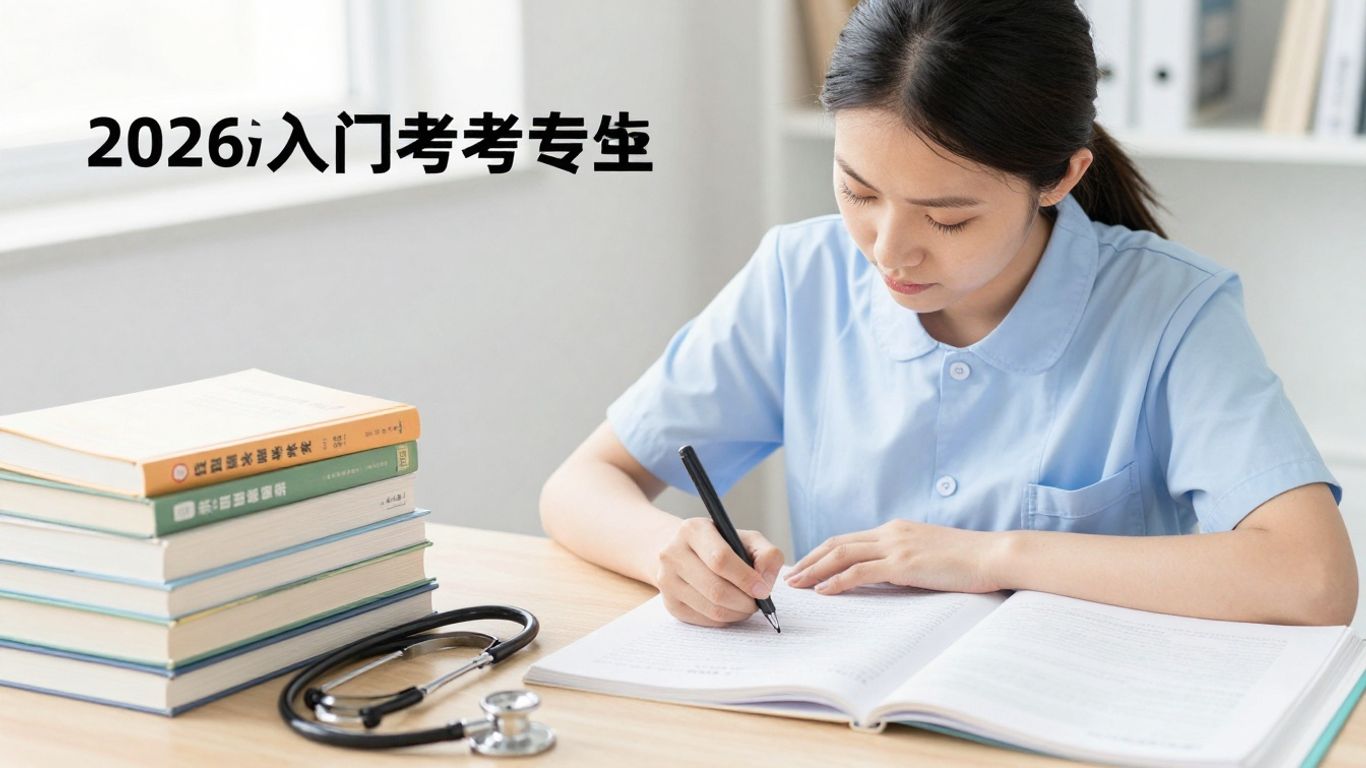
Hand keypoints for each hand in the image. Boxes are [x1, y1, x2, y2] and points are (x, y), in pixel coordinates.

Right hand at [655, 517, 784, 626]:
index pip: (720, 559)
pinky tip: (731, 609)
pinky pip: (705, 620)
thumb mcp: (745, 538)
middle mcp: (673, 554)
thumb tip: (765, 583)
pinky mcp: (670, 604)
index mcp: (693, 530)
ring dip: (737, 613)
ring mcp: (667, 581)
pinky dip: (725, 619)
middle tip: (758, 602)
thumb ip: (766, 554)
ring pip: (711, 609)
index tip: (763, 590)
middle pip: (716, 589)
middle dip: (744, 601)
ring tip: (747, 605)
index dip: (746, 578)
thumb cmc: (720, 545)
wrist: (682, 553)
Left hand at [785, 519, 1004, 594]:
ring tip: (797, 585)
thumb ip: (904, 560)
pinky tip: (823, 591)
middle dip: (809, 560)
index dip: (821, 552)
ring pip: (842, 555)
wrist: (994, 555)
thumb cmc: (968, 560)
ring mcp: (896, 546)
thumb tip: (884, 576)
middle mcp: (890, 532)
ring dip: (814, 570)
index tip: (804, 566)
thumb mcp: (928, 554)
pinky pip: (861, 571)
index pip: (848, 539)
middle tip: (789, 576)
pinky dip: (837, 580)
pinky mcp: (903, 563)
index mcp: (895, 529)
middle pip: (837, 544)